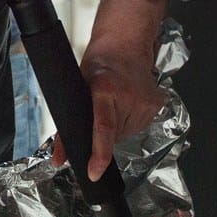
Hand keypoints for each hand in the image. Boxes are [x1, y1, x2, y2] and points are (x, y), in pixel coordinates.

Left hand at [53, 0, 166, 181]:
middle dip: (105, 135)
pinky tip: (128, 104)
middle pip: (114, 137)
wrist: (126, 45)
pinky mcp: (157, 104)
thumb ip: (65, 129)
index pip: (103, 128)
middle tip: (101, 110)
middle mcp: (129, 96)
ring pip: (127, 134)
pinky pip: (140, 127)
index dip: (99, 154)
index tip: (94, 172)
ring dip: (119, 128)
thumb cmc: (98, 64)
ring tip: (116, 103)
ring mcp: (146, 101)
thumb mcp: (76, 91)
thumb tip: (58, 160)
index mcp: (105, 89)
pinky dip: (131, 122)